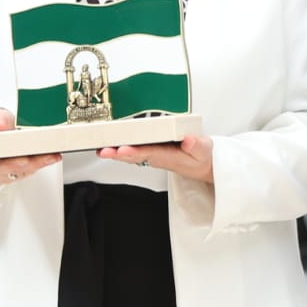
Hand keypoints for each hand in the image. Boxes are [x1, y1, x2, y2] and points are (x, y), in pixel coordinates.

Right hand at [0, 109, 61, 184]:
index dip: (8, 164)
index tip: (23, 160)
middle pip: (10, 170)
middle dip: (31, 164)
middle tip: (47, 156)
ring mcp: (2, 172)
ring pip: (21, 173)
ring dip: (39, 165)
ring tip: (53, 155)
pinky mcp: (15, 172)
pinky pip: (27, 171)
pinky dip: (40, 164)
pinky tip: (51, 157)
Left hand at [97, 132, 214, 182]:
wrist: (203, 166)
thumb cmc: (202, 157)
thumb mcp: (204, 150)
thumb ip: (197, 145)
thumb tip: (188, 140)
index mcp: (168, 156)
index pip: (149, 153)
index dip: (135, 152)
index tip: (123, 150)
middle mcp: (158, 157)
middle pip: (135, 156)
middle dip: (118, 154)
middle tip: (104, 151)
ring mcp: (153, 155)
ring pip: (132, 155)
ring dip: (116, 153)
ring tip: (102, 150)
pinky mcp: (152, 152)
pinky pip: (135, 151)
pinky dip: (122, 148)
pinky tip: (112, 146)